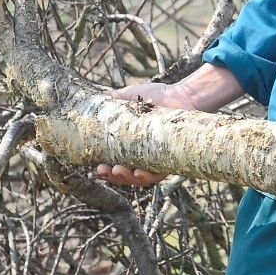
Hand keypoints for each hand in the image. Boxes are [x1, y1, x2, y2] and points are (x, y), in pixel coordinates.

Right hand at [94, 63, 243, 187]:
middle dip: (113, 176)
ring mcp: (156, 160)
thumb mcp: (128, 97)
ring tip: (118, 170)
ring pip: (140, 179)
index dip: (105, 171)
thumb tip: (95, 95)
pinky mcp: (171, 160)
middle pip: (125, 176)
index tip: (95, 168)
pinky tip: (140, 172)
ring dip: (127, 178)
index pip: (114, 165)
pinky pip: (159, 174)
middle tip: (103, 170)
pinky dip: (149, 175)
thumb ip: (112, 99)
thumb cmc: (154, 96)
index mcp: (129, 147)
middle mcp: (142, 157)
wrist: (180, 95)